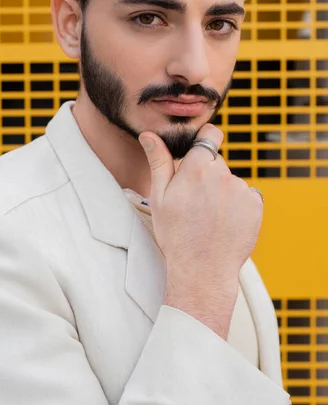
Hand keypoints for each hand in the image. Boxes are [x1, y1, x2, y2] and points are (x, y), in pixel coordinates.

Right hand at [139, 124, 263, 336]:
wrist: (202, 270)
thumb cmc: (176, 235)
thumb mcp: (159, 197)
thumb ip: (158, 161)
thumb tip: (149, 135)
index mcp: (196, 168)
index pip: (211, 135)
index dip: (206, 140)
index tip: (201, 152)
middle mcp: (222, 174)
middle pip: (218, 162)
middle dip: (208, 173)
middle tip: (196, 200)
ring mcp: (241, 189)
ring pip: (231, 181)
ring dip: (223, 191)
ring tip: (210, 216)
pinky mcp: (255, 205)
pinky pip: (247, 196)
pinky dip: (238, 205)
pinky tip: (225, 222)